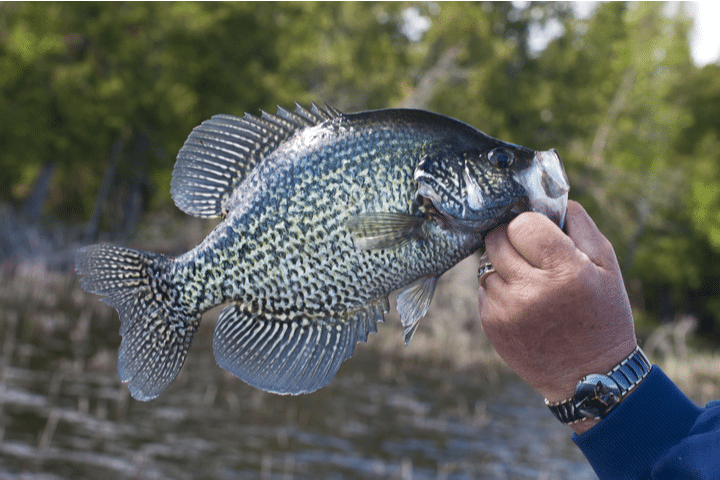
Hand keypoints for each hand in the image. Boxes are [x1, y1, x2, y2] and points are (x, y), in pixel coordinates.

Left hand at [478, 200, 636, 433]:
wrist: (588, 377)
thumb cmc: (602, 315)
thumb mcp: (607, 267)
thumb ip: (580, 226)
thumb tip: (549, 199)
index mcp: (564, 271)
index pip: (523, 224)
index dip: (529, 225)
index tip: (538, 234)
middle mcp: (530, 290)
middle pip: (497, 240)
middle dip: (510, 239)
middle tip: (527, 251)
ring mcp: (506, 310)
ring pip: (486, 263)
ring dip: (502, 265)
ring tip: (528, 281)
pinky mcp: (492, 325)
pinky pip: (483, 289)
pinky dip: (498, 288)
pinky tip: (521, 302)